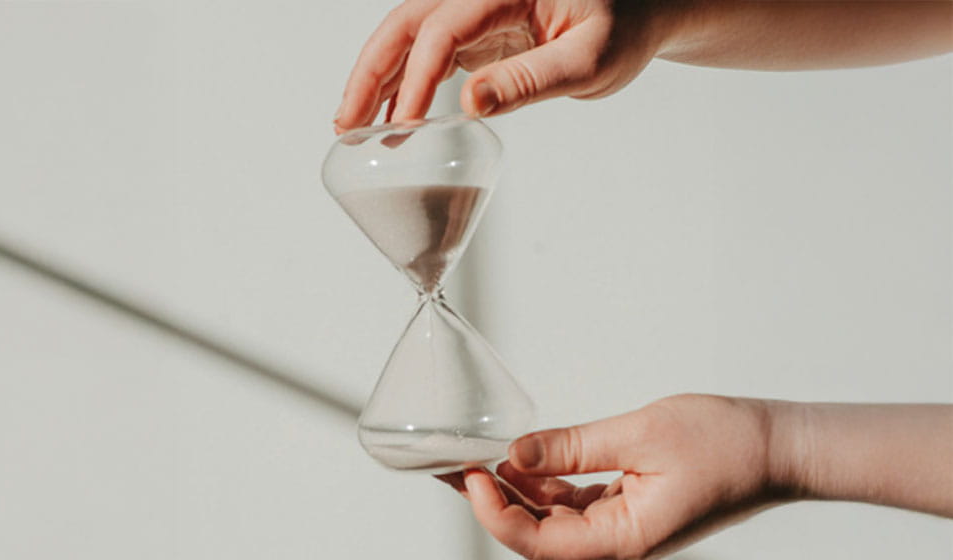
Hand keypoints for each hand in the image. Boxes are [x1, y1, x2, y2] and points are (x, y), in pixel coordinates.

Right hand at [334, 0, 675, 131]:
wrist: (635, 12)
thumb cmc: (621, 29)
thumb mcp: (589, 62)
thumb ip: (531, 81)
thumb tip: (473, 105)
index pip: (445, 30)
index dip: (418, 79)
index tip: (405, 127)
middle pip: (407, 23)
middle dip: (370, 72)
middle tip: (345, 123)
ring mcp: (475, 10)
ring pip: (409, 36)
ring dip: (378, 79)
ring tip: (352, 125)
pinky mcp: (476, 30)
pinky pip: (428, 52)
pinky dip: (405, 84)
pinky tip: (393, 118)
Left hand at [439, 394, 783, 559]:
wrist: (780, 447)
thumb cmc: (728, 444)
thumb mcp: (641, 434)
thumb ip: (574, 446)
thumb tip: (517, 452)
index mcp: (624, 536)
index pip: (539, 541)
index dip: (494, 514)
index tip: (469, 476)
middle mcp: (619, 540)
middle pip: (538, 531)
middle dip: (490, 501)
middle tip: (453, 466)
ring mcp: (623, 524)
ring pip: (553, 516)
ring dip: (515, 490)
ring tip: (477, 460)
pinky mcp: (630, 505)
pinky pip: (576, 500)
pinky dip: (547, 481)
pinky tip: (525, 459)